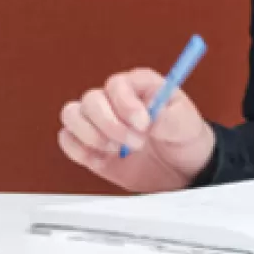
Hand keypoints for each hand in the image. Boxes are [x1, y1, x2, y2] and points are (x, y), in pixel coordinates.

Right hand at [58, 67, 215, 192]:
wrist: (183, 168)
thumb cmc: (185, 137)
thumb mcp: (186, 123)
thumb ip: (167, 117)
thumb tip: (149, 118)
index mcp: (137, 86)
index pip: (117, 85)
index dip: (126, 105)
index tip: (144, 124)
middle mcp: (114, 101)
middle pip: (91, 100)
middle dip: (111, 126)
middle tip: (136, 143)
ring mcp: (99, 123)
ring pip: (72, 115)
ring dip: (91, 136)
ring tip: (116, 150)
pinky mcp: (90, 146)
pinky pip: (67, 140)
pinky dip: (79, 150)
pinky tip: (103, 159)